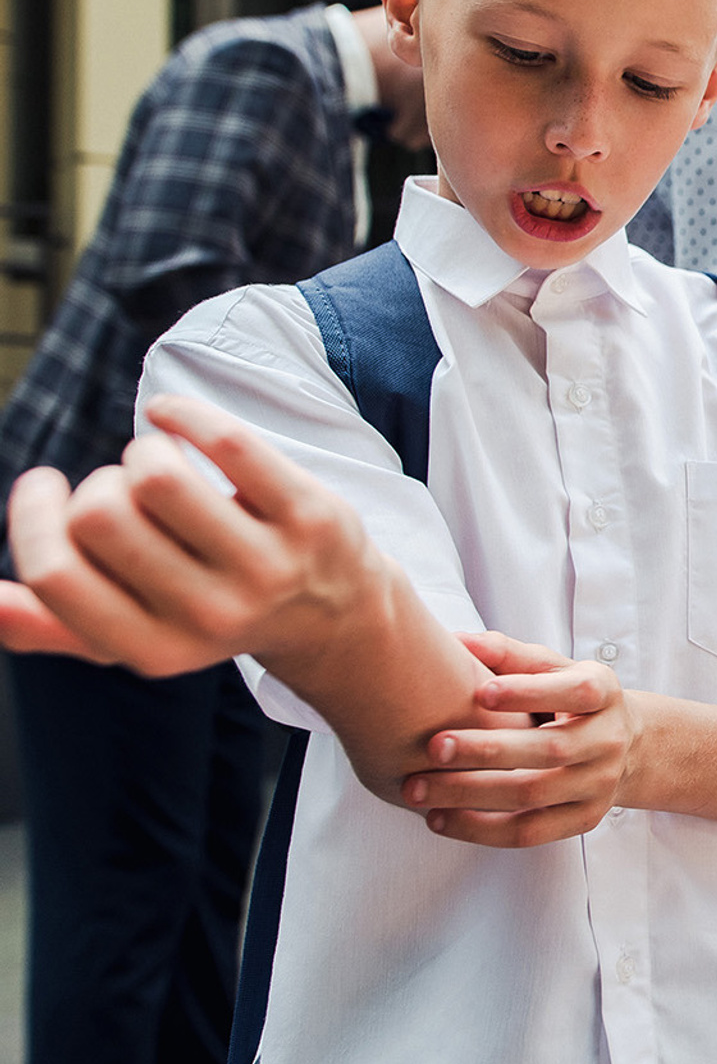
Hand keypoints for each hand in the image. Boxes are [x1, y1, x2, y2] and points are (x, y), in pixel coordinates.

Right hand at [0, 395, 380, 675]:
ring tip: (160, 464)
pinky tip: (173, 417)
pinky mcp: (311, 516)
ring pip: (157, 475)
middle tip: (124, 490)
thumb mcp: (137, 637)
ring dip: (143, 452)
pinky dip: (184, 414)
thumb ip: (54, 625)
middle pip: (100, 514)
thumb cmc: (212, 612)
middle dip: (97, 485)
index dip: (32, 516)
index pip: (57, 574)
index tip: (42, 486)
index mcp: (153, 649)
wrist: (337, 615)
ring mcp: (267, 566)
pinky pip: (228, 442)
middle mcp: (211, 615)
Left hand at [401, 630, 644, 847]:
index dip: (530, 692)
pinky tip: (439, 818)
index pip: (576, 692)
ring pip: (532, 796)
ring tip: (417, 789)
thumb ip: (511, 656)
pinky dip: (479, 829)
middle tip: (433, 746)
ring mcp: (598, 785)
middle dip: (487, 750)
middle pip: (550, 750)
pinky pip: (527, 834)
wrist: (628, 748)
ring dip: (469, 794)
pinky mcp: (582, 820)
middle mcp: (608, 741)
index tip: (480, 691)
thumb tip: (457, 641)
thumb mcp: (555, 670)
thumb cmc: (573, 702)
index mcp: (604, 694)